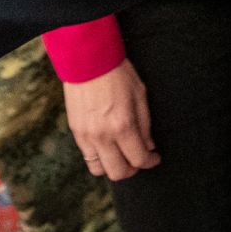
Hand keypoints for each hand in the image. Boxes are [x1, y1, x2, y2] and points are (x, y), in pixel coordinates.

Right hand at [64, 60, 159, 180]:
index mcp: (122, 125)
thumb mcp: (139, 95)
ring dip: (113, 166)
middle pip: (118, 172)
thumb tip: (148, 146)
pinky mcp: (76, 131)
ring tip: (121, 153)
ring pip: (99, 170)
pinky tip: (108, 144)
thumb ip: (145, 125)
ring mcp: (86, 135)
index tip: (155, 157)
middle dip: (132, 169)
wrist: (87, 58)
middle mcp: (103, 136)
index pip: (139, 159)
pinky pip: (87, 156)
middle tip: (138, 158)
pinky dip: (99, 156)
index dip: (150, 161)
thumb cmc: (117, 73)